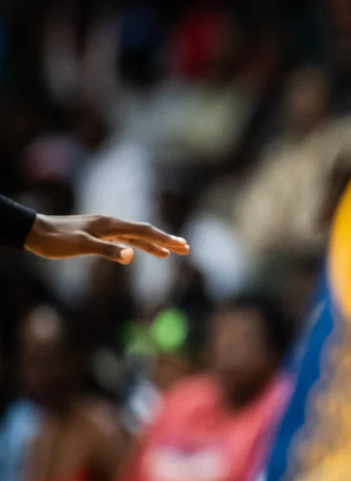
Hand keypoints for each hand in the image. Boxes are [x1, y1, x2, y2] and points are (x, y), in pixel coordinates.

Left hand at [23, 213, 187, 262]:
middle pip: (144, 231)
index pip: (144, 231)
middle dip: (166, 240)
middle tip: (186, 248)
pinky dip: (138, 245)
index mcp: (110, 225)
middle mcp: (111, 224)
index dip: (164, 239)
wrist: (34, 232)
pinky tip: (142, 251)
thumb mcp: (81, 246)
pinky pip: (125, 240)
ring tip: (170, 253)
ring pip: (135, 236)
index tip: (182, 246)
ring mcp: (105, 229)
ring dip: (154, 244)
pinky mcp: (98, 235)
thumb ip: (108, 251)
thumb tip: (132, 256)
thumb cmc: (56, 240)